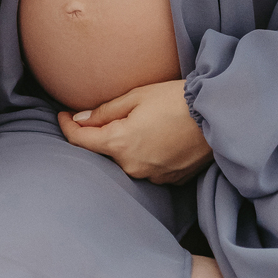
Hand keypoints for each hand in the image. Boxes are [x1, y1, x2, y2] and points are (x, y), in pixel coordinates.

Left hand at [58, 80, 213, 184]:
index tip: (61, 115)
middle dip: (99, 134)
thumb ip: (104, 112)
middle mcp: (132, 166)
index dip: (66, 126)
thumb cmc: (174, 100)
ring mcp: (152, 176)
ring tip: (140, 122)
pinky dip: (144, 153)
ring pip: (125, 160)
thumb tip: (79, 119)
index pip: (80, 141)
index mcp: (120, 143)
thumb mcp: (135, 97)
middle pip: (104, 151)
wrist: (215, 115)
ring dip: (124, 145)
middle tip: (102, 113)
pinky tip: (156, 136)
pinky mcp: (169, 180)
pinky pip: (146, 167)